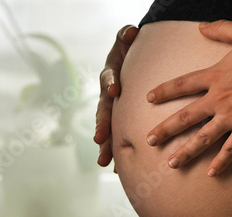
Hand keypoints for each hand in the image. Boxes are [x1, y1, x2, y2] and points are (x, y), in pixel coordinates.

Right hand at [94, 25, 138, 166]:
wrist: (128, 63)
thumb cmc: (128, 52)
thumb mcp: (125, 40)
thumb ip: (125, 35)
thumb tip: (131, 31)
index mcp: (110, 76)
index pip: (108, 78)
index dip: (110, 83)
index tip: (114, 91)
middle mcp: (107, 95)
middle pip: (103, 110)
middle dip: (102, 125)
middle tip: (100, 139)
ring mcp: (111, 110)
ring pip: (106, 128)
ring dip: (106, 145)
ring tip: (104, 161)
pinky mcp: (118, 120)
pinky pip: (116, 136)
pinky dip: (116, 152)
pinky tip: (118, 169)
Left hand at [146, 20, 231, 175]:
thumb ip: (220, 28)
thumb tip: (201, 26)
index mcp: (215, 76)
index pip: (182, 85)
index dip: (164, 91)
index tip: (148, 98)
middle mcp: (218, 98)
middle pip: (185, 117)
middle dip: (165, 129)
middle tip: (149, 141)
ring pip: (203, 138)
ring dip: (186, 152)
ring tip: (173, 164)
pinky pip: (231, 148)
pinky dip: (221, 162)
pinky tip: (211, 173)